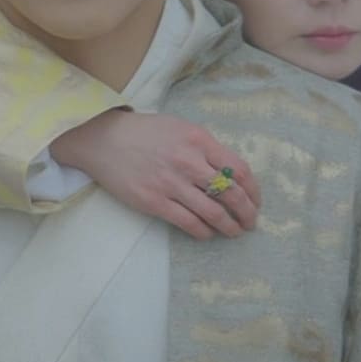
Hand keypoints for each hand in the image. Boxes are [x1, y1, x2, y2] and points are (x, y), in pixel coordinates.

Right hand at [50, 109, 260, 241]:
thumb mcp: (181, 128)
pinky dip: (203, 232)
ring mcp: (171, 183)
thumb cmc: (146, 133)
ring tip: (234, 232)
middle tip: (251, 222)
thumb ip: (206, 148)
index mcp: (199, 140)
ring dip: (229, 227)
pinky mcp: (154, 202)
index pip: (239, 170)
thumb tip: (231, 174)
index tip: (256, 201)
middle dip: (247, 212)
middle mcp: (189, 161)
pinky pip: (188, 223)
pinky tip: (208, 234)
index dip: (254, 190)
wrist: (104, 140)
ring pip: (213, 213)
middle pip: (231, 194)